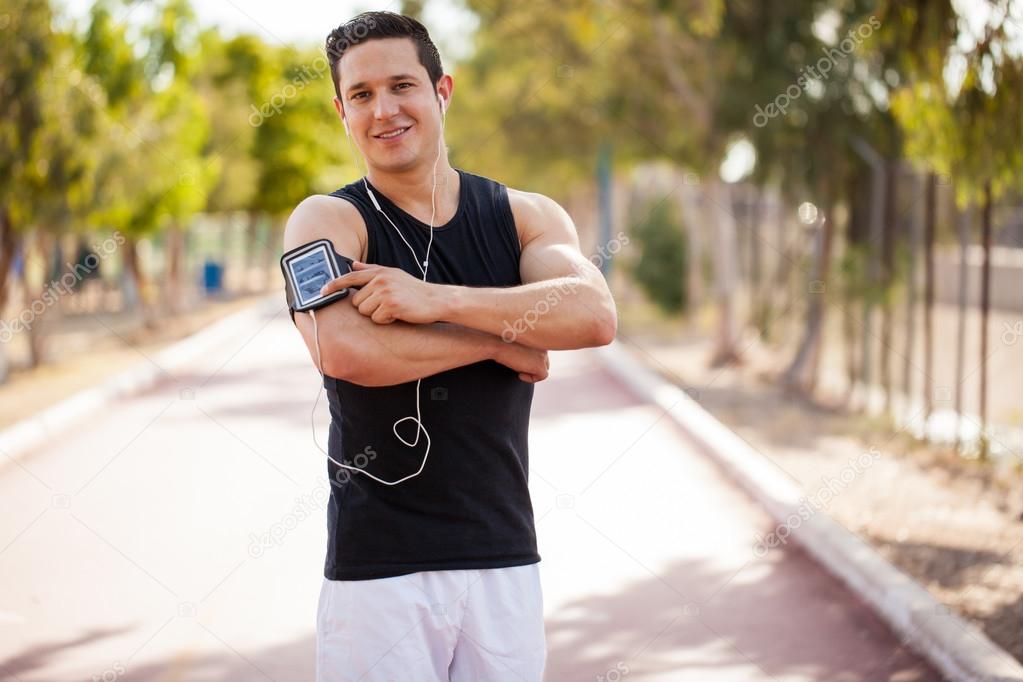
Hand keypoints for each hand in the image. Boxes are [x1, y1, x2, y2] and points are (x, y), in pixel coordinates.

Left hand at [320, 261, 446, 324]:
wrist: (437, 300)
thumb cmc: (414, 291)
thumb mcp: (393, 275)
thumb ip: (371, 270)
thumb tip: (352, 264)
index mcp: (379, 272)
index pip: (350, 276)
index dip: (334, 285)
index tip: (321, 291)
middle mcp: (380, 279)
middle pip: (356, 301)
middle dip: (367, 307)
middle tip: (386, 305)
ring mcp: (385, 291)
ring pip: (364, 311)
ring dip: (376, 315)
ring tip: (393, 309)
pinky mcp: (391, 304)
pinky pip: (376, 319)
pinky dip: (385, 320)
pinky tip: (397, 315)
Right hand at [494, 340, 548, 382]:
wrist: (496, 344)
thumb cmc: (501, 342)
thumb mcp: (518, 344)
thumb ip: (526, 350)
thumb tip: (527, 361)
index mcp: (539, 338)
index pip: (541, 353)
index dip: (532, 360)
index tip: (519, 362)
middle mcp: (544, 346)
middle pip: (544, 362)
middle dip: (533, 367)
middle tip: (519, 369)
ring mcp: (543, 356)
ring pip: (543, 369)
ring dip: (532, 373)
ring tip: (519, 371)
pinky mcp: (540, 366)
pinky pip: (542, 376)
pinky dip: (531, 378)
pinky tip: (519, 375)